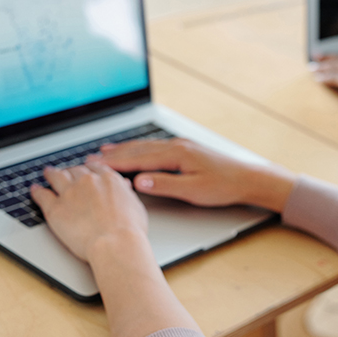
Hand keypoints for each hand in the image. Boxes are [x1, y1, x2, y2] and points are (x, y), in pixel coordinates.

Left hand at [31, 161, 148, 261]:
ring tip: (48, 174)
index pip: (94, 167)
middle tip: (67, 173)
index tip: (85, 170)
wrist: (115, 243)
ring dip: (51, 174)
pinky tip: (35, 190)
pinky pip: (42, 195)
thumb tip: (123, 187)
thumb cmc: (129, 229)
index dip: (88, 168)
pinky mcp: (55, 209)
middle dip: (71, 171)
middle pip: (74, 170)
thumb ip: (125, 192)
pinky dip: (37, 192)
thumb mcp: (135, 205)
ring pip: (56, 177)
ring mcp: (69, 193)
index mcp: (107, 179)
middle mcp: (87, 181)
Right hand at [96, 138, 296, 212]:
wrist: (248, 178)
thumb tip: (139, 182)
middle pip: (138, 149)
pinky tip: (134, 149)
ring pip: (145, 146)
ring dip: (123, 149)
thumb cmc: (224, 186)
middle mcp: (176, 146)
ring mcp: (181, 145)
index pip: (138, 158)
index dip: (114, 163)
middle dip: (113, 154)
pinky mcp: (185, 149)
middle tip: (89, 158)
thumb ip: (165, 185)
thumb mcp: (193, 191)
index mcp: (176, 154)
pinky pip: (154, 146)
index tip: (94, 165)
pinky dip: (138, 148)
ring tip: (103, 151)